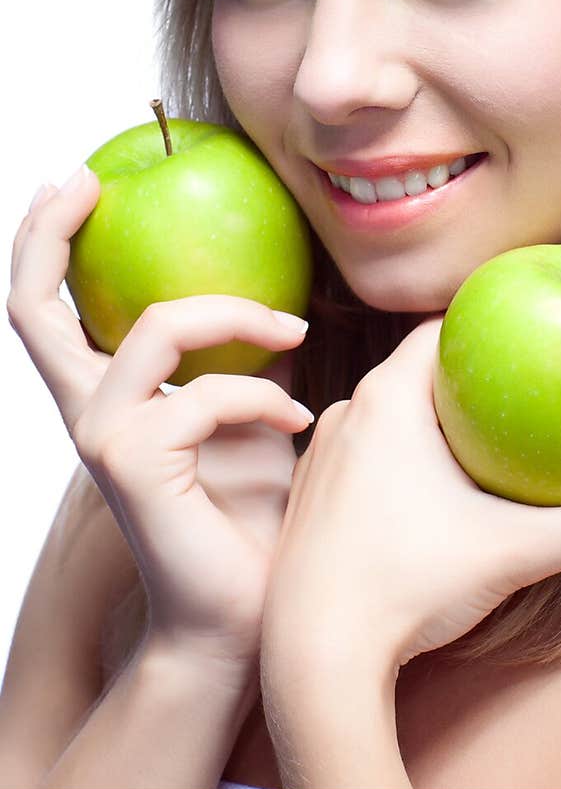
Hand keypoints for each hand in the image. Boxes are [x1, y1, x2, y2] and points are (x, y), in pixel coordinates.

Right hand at [7, 170, 312, 669]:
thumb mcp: (245, 413)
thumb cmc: (247, 513)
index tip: (77, 179)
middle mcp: (87, 412)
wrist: (243, 610)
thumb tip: (275, 296)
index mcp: (104, 396)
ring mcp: (103, 437)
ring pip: (153, 328)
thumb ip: (236, 357)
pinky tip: (301, 421)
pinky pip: (208, 394)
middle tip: (86, 179)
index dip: (45, 240)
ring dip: (237, 316)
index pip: (46, 309)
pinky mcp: (135, 465)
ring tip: (293, 332)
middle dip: (49, 232)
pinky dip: (266, 397)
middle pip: (31, 307)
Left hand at [261, 316, 560, 673]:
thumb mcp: (516, 551)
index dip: (488, 327)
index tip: (531, 335)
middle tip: (522, 394)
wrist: (312, 656)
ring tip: (481, 444)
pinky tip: (427, 496)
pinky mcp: (308, 499)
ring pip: (386, 417)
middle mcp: (346, 414)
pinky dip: (396, 460)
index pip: (442, 331)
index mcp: (388, 399)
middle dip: (468, 381)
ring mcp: (320, 457)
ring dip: (429, 424)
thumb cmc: (406, 587)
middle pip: (417, 374)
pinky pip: (361, 456)